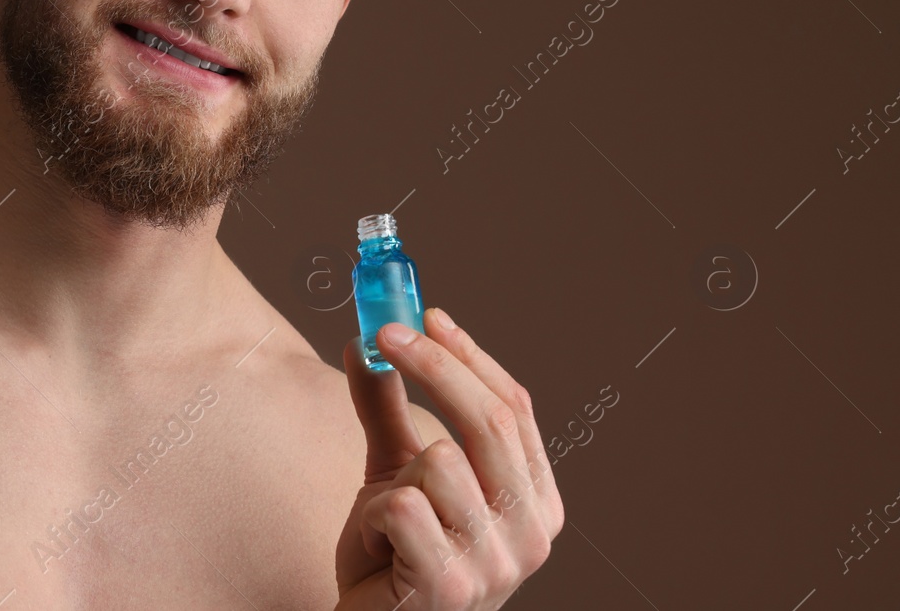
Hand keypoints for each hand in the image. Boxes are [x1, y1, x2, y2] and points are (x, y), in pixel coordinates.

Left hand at [335, 309, 563, 609]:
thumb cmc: (393, 558)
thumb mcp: (397, 475)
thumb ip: (390, 413)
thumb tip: (364, 343)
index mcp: (535, 501)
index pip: (514, 409)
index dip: (470, 356)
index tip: (428, 316)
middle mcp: (531, 532)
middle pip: (489, 420)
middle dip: (435, 366)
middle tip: (384, 333)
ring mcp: (497, 562)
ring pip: (439, 462)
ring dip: (395, 478)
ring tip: (387, 519)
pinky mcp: (452, 585)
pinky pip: (403, 506)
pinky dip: (374, 517)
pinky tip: (379, 549)